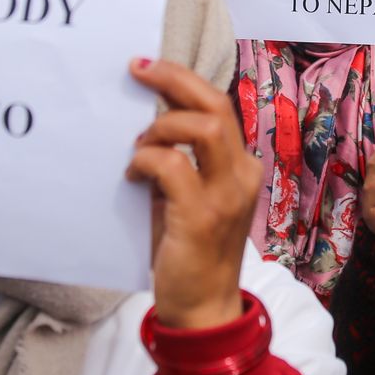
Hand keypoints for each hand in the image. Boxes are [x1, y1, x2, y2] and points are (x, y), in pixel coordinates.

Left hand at [127, 58, 262, 329]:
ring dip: (160, 128)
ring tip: (137, 147)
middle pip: (214, 105)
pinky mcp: (202, 216)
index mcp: (242, 166)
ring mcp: (226, 195)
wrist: (202, 308)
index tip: (147, 66)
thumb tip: (149, 122)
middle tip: (137, 70)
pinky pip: (171, 165)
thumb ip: (183, 161)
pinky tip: (132, 177)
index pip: (220, 105)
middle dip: (173, 80)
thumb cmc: (190, 251)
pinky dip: (145, 161)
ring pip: (200, 128)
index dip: (183, 79)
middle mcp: (242, 175)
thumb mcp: (191, 197)